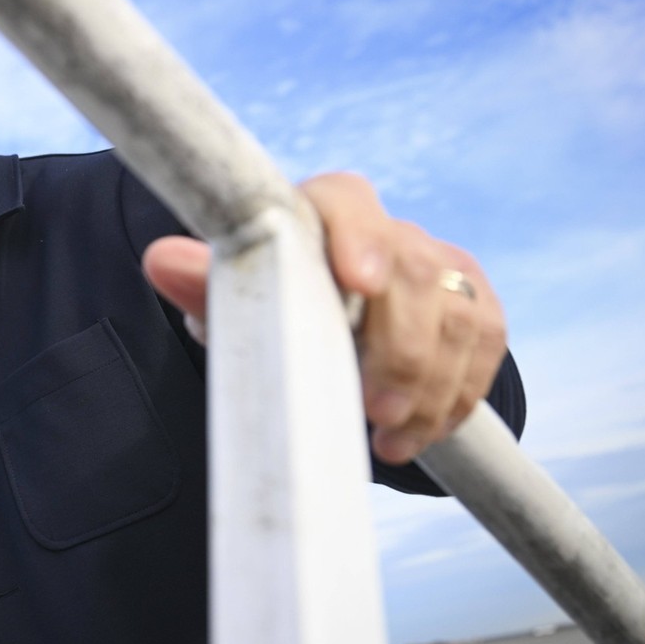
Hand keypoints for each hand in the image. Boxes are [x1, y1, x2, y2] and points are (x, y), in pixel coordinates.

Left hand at [142, 172, 506, 464]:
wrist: (328, 329)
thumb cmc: (273, 308)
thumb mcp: (235, 303)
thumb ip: (204, 284)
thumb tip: (161, 260)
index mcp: (325, 215)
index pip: (347, 201)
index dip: (359, 235)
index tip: (359, 282)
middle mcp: (392, 234)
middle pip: (413, 270)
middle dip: (400, 348)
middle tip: (374, 410)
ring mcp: (442, 268)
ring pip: (456, 316)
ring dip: (427, 387)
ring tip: (388, 442)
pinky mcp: (476, 309)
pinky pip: (483, 347)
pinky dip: (453, 399)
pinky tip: (417, 435)